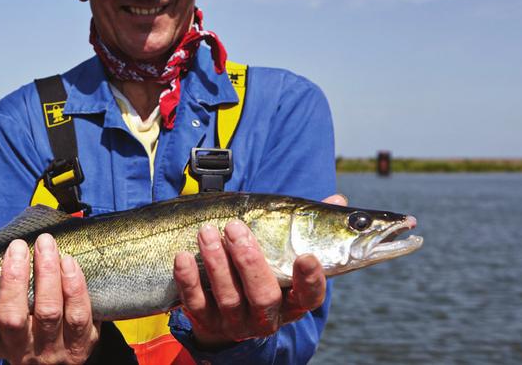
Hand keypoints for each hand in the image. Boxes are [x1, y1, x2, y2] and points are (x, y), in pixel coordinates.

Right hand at [0, 220, 99, 363]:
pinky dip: (73, 287)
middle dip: (14, 281)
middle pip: (13, 319)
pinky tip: (68, 262)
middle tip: (16, 246)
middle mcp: (19, 349)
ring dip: (46, 275)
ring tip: (45, 243)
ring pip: (48, 313)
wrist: (63, 340)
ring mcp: (51, 350)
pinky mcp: (80, 345)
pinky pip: (78, 315)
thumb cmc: (20, 303)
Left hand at [173, 194, 348, 348]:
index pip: (310, 296)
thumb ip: (308, 225)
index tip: (307, 257)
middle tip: (235, 227)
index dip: (310, 279)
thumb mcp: (284, 249)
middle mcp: (268, 316)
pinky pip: (196, 305)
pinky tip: (182, 257)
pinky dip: (188, 281)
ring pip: (229, 299)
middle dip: (249, 261)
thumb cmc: (263, 267)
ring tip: (206, 231)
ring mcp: (237, 323)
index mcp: (294, 299)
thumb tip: (339, 198)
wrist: (225, 308)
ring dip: (216, 263)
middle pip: (264, 296)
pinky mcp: (207, 322)